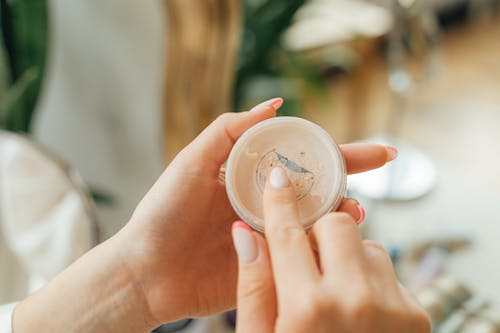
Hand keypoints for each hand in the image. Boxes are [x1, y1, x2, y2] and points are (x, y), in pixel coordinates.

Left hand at [118, 98, 397, 324]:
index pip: (301, 159)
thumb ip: (230, 130)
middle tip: (384, 161)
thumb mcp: (192, 162)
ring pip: (318, 221)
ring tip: (354, 206)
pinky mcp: (269, 268)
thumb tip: (275, 104)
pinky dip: (326, 246)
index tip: (372, 149)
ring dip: (344, 210)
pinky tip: (337, 239)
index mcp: (251, 178)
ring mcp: (270, 236)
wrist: (146, 271)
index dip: (337, 151)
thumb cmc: (164, 213)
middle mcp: (266, 205)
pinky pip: (304, 256)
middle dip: (353, 173)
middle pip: (319, 187)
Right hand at [232, 167, 430, 332]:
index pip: (288, 234)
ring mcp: (392, 308)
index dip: (278, 201)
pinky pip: (388, 270)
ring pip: (367, 244)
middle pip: (337, 224)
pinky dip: (370, 278)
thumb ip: (253, 286)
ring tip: (333, 290)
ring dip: (346, 256)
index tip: (277, 178)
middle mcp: (355, 301)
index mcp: (307, 309)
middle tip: (306, 255)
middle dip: (318, 230)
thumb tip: (245, 233)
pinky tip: (356, 308)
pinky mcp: (415, 315)